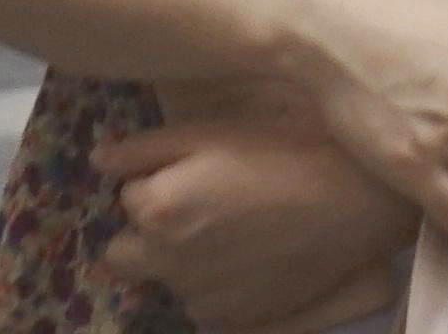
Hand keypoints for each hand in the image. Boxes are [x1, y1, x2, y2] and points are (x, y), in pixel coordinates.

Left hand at [98, 106, 422, 332]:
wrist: (350, 199)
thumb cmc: (280, 152)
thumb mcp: (208, 133)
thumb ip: (143, 150)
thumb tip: (98, 162)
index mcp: (157, 210)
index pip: (122, 196)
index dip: (152, 182)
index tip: (188, 173)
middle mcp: (168, 262)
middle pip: (120, 255)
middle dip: (144, 234)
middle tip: (191, 210)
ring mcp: (200, 298)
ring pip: (163, 280)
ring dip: (179, 261)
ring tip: (232, 230)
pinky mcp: (232, 321)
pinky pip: (200, 305)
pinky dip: (212, 286)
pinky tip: (248, 258)